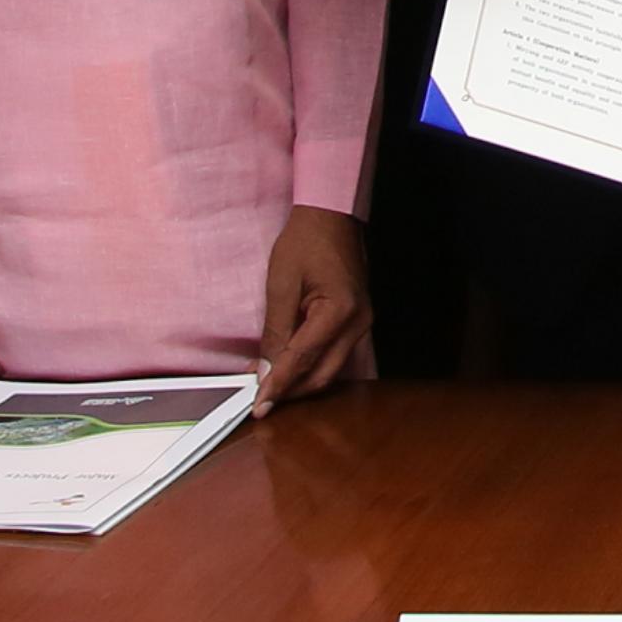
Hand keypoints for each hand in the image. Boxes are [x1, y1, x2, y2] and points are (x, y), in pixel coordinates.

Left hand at [255, 206, 367, 399]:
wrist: (331, 216)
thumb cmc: (307, 241)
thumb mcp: (281, 284)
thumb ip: (274, 331)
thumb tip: (265, 370)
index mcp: (340, 311)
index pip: (302, 359)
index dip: (277, 385)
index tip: (259, 405)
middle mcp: (358, 323)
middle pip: (322, 376)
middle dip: (291, 392)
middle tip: (261, 400)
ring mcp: (362, 324)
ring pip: (330, 371)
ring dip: (300, 382)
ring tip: (270, 385)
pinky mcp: (357, 322)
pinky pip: (335, 356)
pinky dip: (311, 366)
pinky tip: (289, 366)